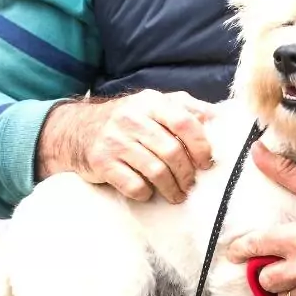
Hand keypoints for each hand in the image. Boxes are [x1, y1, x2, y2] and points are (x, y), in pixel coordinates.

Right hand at [36, 90, 213, 202]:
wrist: (78, 129)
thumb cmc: (127, 120)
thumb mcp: (154, 104)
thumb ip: (185, 107)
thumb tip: (218, 118)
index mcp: (151, 101)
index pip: (184, 122)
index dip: (201, 145)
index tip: (207, 162)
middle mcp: (132, 118)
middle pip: (172, 151)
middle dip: (187, 173)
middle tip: (191, 184)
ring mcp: (115, 140)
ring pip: (155, 171)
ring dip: (171, 188)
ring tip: (177, 194)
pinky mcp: (102, 162)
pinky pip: (133, 185)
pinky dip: (146, 193)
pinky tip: (149, 192)